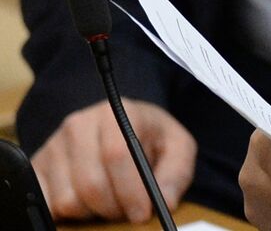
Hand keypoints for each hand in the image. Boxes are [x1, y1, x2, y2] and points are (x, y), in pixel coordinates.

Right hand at [32, 97, 195, 222]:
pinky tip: (87, 204)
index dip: (130, 191)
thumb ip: (176, 172)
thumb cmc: (150, 138)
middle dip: (114, 207)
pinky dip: (66, 214)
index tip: (142, 213)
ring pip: (67, 199)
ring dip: (92, 212)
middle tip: (128, 212)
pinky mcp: (37, 166)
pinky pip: (46, 204)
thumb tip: (166, 201)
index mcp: (116, 113)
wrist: (120, 126)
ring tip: (110, 202)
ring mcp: (54, 145)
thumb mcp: (177, 147)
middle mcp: (79, 125)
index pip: (117, 155)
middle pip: (90, 184)